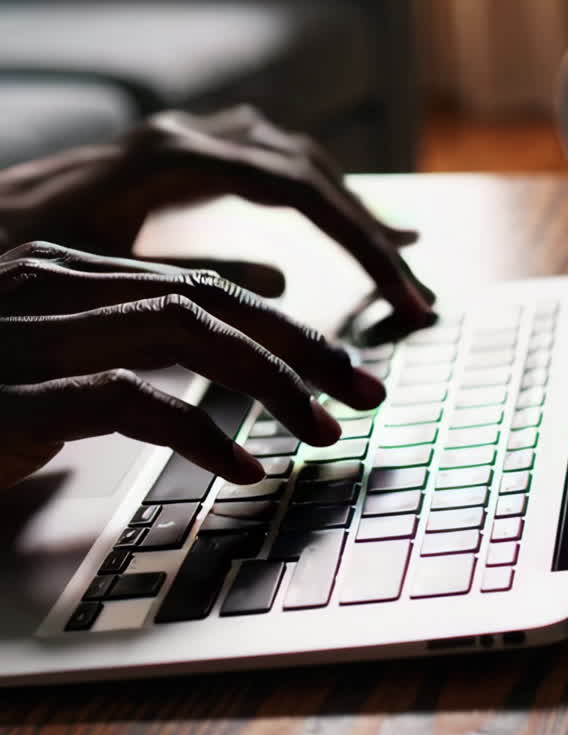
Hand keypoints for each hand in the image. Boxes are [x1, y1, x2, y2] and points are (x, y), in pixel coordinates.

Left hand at [0, 106, 434, 321]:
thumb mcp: (96, 266)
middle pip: (311, 173)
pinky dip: (316, 199)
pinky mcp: (181, 157)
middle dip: (372, 236)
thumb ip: (185, 273)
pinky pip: (268, 168)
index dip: (361, 241)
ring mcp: (186, 139)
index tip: (404, 292)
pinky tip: (346, 221)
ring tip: (403, 260)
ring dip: (352, 214)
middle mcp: (188, 134)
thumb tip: (279, 288)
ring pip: (295, 163)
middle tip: (420, 298)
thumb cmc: (10, 247)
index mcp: (173, 156)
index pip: (300, 191)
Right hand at [0, 241, 384, 488]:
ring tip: (321, 426)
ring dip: (268, 382)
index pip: (202, 284)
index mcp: (67, 271)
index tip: (344, 365)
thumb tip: (221, 347)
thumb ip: (131, 344)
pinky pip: (128, 402)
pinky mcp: (12, 395)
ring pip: (181, 334)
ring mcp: (28, 335)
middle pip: (209, 301)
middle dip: (301, 346)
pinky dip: (198, 430)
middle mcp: (51, 285)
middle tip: (364, 389)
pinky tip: (241, 464)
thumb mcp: (58, 365)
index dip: (284, 324)